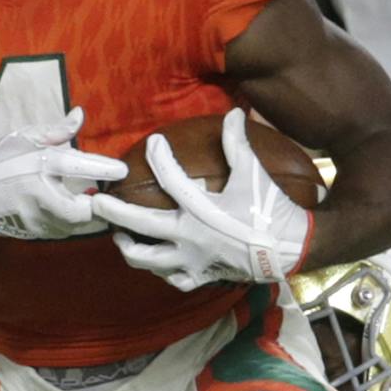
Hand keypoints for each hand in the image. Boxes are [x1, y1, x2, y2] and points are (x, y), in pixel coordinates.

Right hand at [0, 105, 124, 239]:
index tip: (122, 170)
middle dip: (97, 207)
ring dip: (83, 216)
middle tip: (104, 197)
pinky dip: (67, 223)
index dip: (105, 169)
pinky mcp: (29, 232)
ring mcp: (34, 217)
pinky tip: (68, 212)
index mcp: (40, 165)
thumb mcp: (23, 138)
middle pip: (82, 211)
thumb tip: (80, 115)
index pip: (80, 166)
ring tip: (89, 204)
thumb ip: (55, 130)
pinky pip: (58, 231)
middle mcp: (40, 194)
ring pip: (72, 226)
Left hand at [91, 108, 312, 290]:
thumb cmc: (271, 209)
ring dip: (129, 248)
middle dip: (114, 212)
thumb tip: (235, 112)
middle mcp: (190, 237)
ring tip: (120, 237)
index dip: (159, 157)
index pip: (171, 179)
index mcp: (201, 209)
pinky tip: (156, 261)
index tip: (153, 144)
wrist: (292, 249)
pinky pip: (171, 279)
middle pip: (140, 226)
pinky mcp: (201, 276)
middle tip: (98, 202)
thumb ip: (238, 144)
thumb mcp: (253, 174)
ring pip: (146, 261)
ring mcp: (192, 260)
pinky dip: (160, 270)